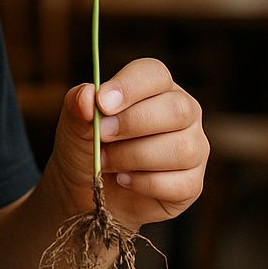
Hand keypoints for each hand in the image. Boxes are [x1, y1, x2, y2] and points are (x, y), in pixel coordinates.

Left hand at [46, 58, 207, 229]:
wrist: (85, 194)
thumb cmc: (85, 149)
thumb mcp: (73, 124)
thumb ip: (77, 105)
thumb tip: (87, 96)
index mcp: (156, 88)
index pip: (155, 74)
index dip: (130, 87)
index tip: (102, 103)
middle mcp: (183, 113)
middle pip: (176, 109)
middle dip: (132, 124)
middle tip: (102, 136)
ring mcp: (193, 148)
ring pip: (180, 149)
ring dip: (133, 157)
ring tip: (105, 162)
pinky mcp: (192, 183)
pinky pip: (180, 183)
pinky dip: (144, 184)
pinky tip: (124, 181)